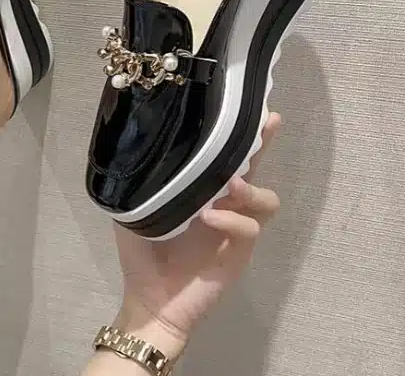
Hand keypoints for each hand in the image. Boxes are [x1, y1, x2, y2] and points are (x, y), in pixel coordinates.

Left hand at [113, 113, 281, 356]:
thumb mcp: (134, 210)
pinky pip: (250, 228)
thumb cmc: (141, 254)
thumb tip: (136, 145)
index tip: (242, 105)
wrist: (150, 300)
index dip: (235, 132)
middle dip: (264, 142)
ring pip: (266, 198)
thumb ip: (141, 182)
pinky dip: (233, 219)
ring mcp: (234, 227)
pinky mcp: (239, 251)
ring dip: (251, 188)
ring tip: (231, 185)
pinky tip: (210, 218)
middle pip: (254, 166)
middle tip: (269, 121)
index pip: (222, 155)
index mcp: (200, 189)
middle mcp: (223, 202)